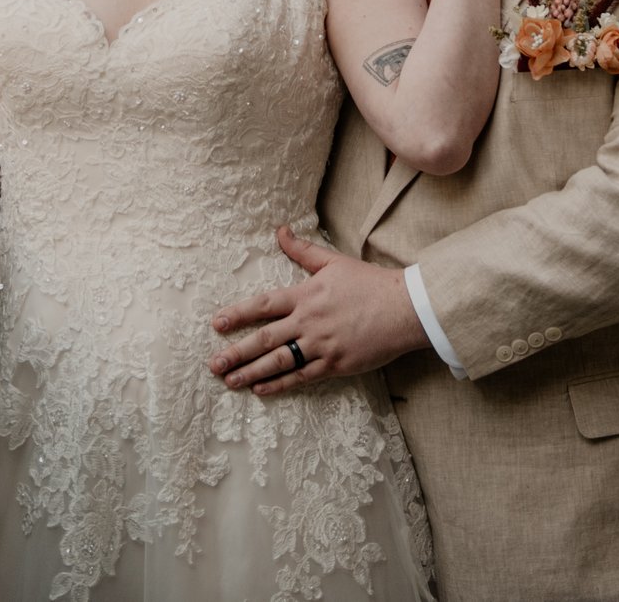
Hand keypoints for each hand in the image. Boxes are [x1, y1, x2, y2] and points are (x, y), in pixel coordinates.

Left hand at [207, 226, 429, 394]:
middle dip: (236, 352)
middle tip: (213, 364)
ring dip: (251, 372)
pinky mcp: (335, 365)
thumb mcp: (333, 261)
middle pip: (265, 339)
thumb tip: (280, 230)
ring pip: (279, 362)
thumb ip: (302, 250)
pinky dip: (280, 384)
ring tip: (230, 381)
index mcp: (306, 295)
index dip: (238, 314)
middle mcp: (308, 322)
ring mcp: (321, 346)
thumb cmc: (369, 283)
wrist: (405, 309)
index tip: (217, 324)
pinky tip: (261, 390)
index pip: (263, 305)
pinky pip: (301, 377)